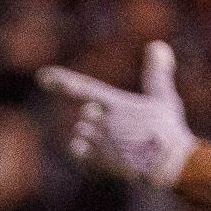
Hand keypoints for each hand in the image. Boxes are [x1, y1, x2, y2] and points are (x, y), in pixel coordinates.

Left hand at [38, 40, 196, 187]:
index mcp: (114, 103)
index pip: (81, 87)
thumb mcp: (163, 96)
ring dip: (92, 133)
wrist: (168, 165)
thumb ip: (156, 71)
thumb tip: (157, 44)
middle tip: (124, 124)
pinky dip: (84, 150)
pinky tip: (102, 151)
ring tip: (120, 139)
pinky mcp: (97, 160)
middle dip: (97, 115)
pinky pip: (77, 151)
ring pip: (80, 132)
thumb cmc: (167, 130)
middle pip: (85, 112)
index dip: (60, 80)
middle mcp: (101, 122)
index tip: (41, 76)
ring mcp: (97, 142)